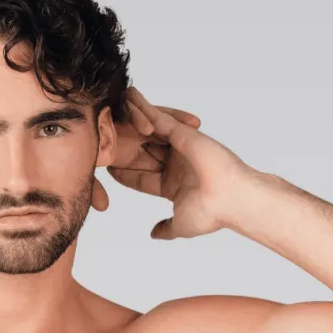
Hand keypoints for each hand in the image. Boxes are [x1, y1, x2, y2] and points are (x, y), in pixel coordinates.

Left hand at [106, 86, 250, 238]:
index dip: (125, 172)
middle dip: (124, 145)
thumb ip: (166, 228)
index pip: (142, 177)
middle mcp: (175, 163)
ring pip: (149, 131)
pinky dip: (143, 106)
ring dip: (131, 122)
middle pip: (143, 151)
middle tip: (103, 137)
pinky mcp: (183, 131)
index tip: (110, 168)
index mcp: (173, 184)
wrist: (229, 199)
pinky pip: (158, 115)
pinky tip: (127, 98)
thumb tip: (155, 234)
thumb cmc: (211, 214)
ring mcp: (179, 146)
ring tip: (110, 113)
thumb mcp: (180, 225)